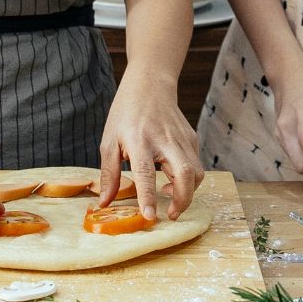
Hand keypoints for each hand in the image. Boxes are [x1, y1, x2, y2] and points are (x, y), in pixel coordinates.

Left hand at [98, 71, 203, 219]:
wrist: (150, 85)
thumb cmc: (125, 114)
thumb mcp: (109, 142)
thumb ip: (109, 175)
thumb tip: (105, 203)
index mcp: (139, 141)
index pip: (146, 173)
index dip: (148, 197)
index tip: (150, 216)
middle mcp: (164, 140)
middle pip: (186, 174)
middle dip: (183, 200)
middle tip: (171, 214)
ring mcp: (182, 139)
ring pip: (197, 173)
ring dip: (188, 192)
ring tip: (168, 193)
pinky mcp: (191, 139)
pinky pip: (196, 165)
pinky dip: (189, 179)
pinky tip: (172, 177)